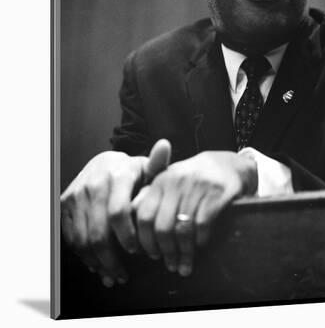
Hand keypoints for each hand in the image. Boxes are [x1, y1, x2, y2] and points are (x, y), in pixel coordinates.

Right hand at [61, 139, 170, 286]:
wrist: (102, 163)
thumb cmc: (131, 172)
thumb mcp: (146, 168)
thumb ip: (158, 165)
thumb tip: (165, 145)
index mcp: (117, 175)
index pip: (118, 212)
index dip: (127, 236)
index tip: (137, 251)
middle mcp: (93, 184)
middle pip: (98, 232)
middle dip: (111, 259)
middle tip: (123, 274)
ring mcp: (76, 194)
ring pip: (82, 239)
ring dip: (96, 262)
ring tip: (111, 274)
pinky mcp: (64, 204)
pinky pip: (71, 237)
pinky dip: (82, 255)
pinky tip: (96, 264)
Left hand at [132, 150, 256, 276]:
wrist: (225, 164)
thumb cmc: (191, 178)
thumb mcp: (168, 181)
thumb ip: (149, 198)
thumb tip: (131, 224)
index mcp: (161, 181)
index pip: (144, 216)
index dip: (145, 240)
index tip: (151, 254)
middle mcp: (176, 182)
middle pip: (162, 227)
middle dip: (166, 252)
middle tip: (170, 265)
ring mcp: (197, 188)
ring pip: (183, 230)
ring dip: (184, 253)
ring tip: (184, 265)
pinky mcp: (216, 194)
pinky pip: (202, 226)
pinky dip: (200, 241)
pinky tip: (200, 247)